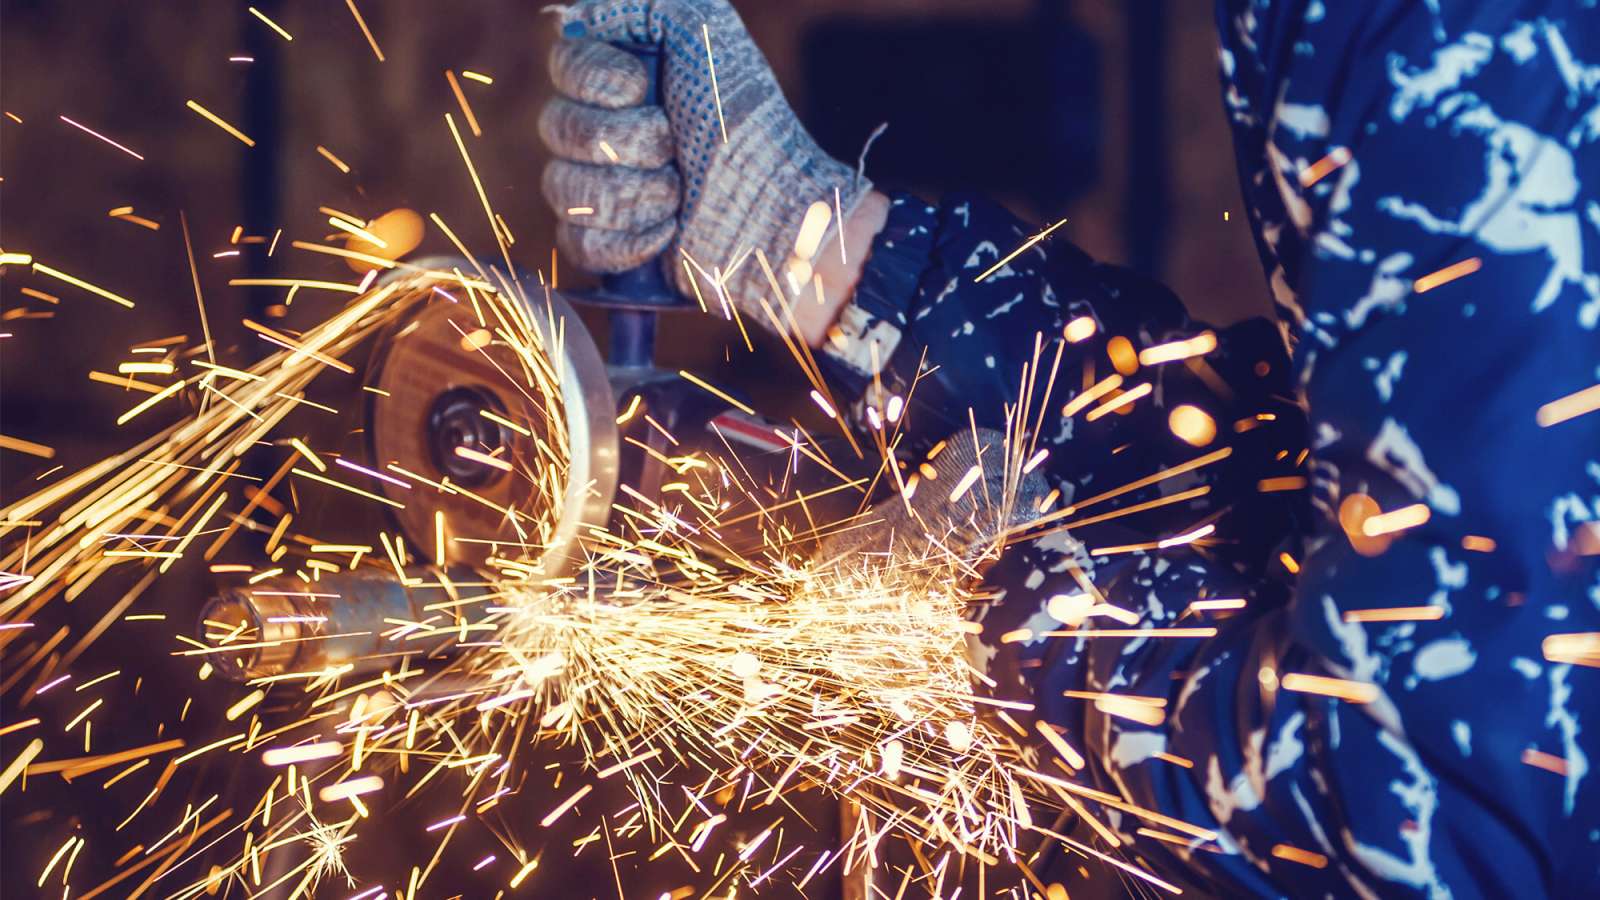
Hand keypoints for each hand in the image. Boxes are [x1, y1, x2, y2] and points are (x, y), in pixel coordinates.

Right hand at [541, 0, 871, 342]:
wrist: (773, 205)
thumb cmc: (744, 119)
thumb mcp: (706, 34)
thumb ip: (646, 7)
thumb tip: (576, 17)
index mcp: (615, 78)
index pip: (565, 65)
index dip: (596, 81)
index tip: (641, 90)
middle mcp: (596, 129)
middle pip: (558, 128)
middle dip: (626, 141)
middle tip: (674, 148)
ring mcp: (595, 189)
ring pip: (562, 188)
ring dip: (632, 192)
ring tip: (678, 194)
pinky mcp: (602, 245)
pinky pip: (577, 243)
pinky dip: (628, 240)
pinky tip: (668, 231)